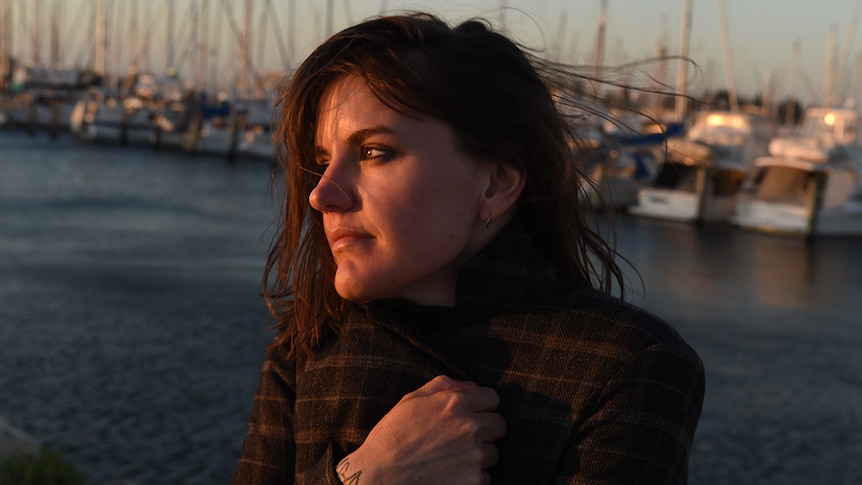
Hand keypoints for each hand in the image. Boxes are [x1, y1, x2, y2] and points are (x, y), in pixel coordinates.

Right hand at [337, 375, 505, 484]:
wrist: (379, 476)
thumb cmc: (391, 437)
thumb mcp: (411, 401)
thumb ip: (442, 387)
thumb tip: (471, 386)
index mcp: (455, 403)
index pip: (492, 398)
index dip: (481, 406)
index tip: (471, 415)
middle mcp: (470, 427)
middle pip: (499, 425)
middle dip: (485, 430)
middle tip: (462, 438)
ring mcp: (474, 456)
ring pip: (492, 453)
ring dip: (478, 455)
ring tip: (451, 458)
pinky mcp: (473, 481)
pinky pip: (485, 477)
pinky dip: (471, 478)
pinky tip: (450, 475)